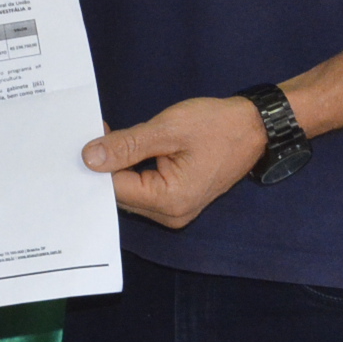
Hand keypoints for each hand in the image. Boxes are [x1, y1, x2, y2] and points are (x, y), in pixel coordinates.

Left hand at [82, 96, 265, 228]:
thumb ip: (128, 145)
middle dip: (106, 166)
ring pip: (132, 192)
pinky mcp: (178, 201)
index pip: (116, 188)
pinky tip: (127, 149)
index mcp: (170, 201)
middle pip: (122, 194)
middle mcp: (171, 215)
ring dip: (119, 167)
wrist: (254, 128)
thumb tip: (90, 158)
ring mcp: (176, 211)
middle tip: (95, 132)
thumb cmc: (217, 126)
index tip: (88, 136)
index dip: (97, 163)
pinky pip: (145, 189)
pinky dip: (133, 170)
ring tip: (110, 136)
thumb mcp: (169, 129)